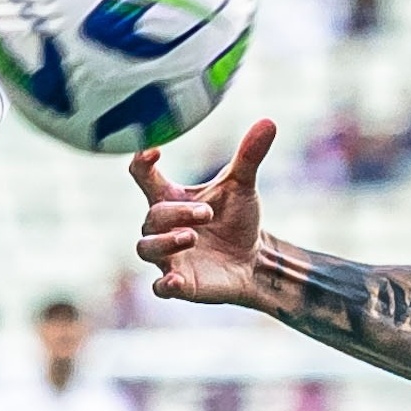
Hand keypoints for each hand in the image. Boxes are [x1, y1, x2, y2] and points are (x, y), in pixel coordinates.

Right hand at [129, 119, 275, 305]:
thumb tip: (268, 122)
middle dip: (176, 214)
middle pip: (151, 217)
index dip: (141, 162)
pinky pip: (159, 288)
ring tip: (192, 236)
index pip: (142, 176)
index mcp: (172, 198)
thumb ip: (249, 156)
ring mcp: (168, 257)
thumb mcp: (242, 186)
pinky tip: (176, 281)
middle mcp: (163, 227)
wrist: (254, 260)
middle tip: (206, 213)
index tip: (154, 151)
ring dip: (165, 241)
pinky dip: (165, 285)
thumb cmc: (238, 219)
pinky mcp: (180, 283)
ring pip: (146, 248)